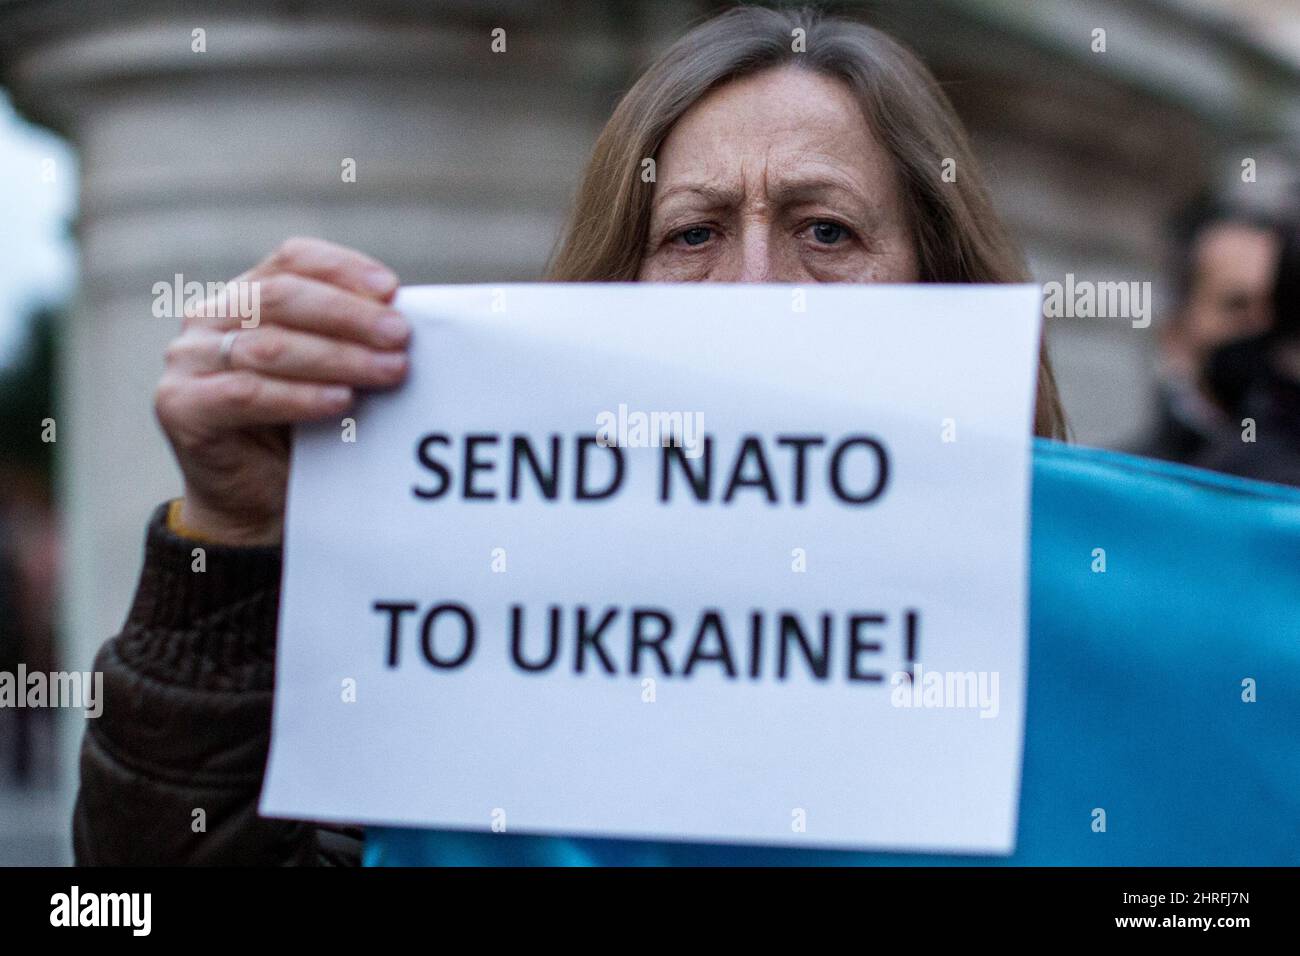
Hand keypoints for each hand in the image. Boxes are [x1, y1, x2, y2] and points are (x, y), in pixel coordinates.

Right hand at [154, 237, 409, 544]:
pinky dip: (301, 396)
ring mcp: (188, 360)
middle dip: (350, 316)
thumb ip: (351, 338)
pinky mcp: (181, 405)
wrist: (258, 502)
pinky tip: (342, 400)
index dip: (342, 269)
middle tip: (401, 337)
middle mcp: (209, 318)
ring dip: (339, 357)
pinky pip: (247, 393)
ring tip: (390, 371)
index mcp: (246, 295)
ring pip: (271, 346)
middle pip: (283, 297)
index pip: (292, 259)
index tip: (392, 291)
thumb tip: (404, 317)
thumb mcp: (329, 371)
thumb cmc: (302, 429)